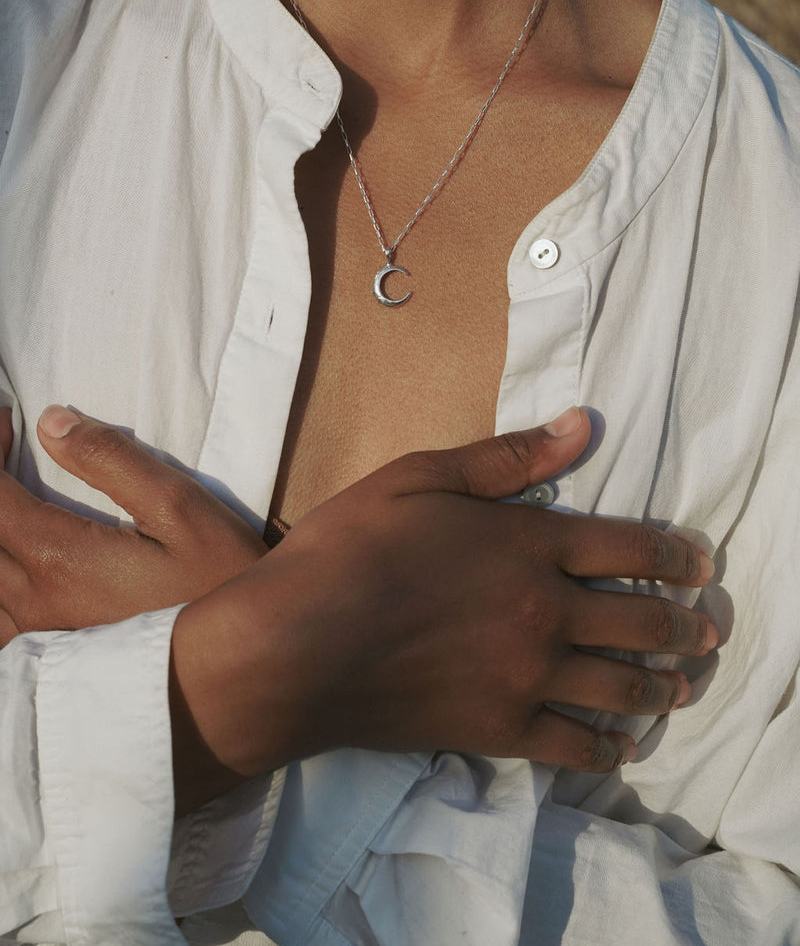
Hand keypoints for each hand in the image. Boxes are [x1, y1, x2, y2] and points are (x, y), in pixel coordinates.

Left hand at [0, 405, 263, 643]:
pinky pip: (1, 616)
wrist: (243, 661)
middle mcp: (36, 602)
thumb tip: (51, 423)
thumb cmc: (219, 580)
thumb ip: (112, 461)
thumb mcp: (180, 506)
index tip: (9, 418)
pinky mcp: (53, 659)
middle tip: (9, 446)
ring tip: (16, 499)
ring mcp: (40, 636)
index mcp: (60, 559)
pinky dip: (2, 579)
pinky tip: (22, 564)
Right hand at [171, 408, 717, 811]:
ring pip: (621, 685)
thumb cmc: (349, 549)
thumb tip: (581, 426)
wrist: (295, 647)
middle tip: (708, 630)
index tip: (700, 565)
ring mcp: (527, 676)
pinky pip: (575, 745)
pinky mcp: (500, 729)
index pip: (628, 547)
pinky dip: (608, 748)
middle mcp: (545, 610)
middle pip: (640, 620)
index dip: (674, 555)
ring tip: (683, 685)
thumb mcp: (420, 477)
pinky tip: (621, 746)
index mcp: (530, 543)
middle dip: (684, 625)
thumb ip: (507, 457)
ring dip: (662, 685)